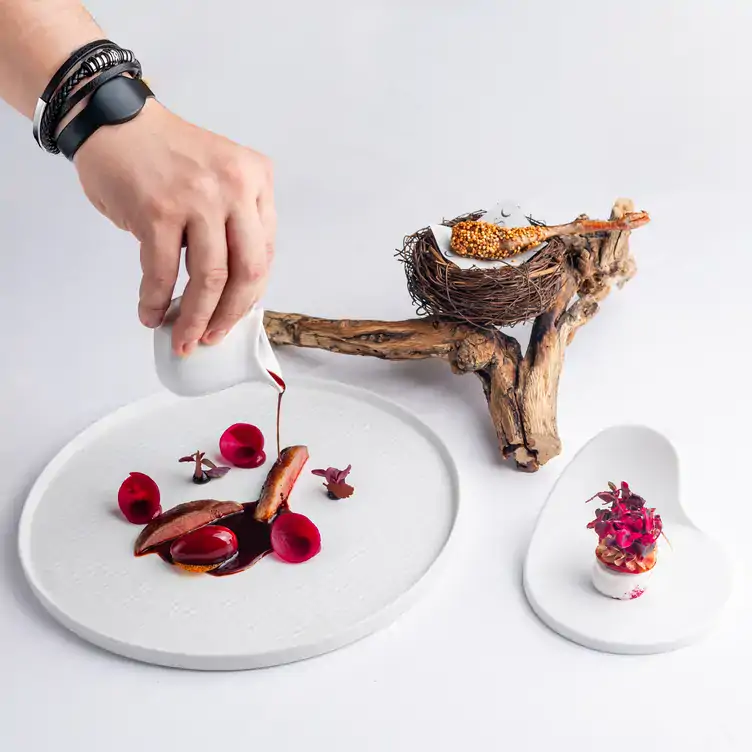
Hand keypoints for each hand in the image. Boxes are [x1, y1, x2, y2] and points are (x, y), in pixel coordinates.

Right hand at [73, 99, 275, 354]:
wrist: (112, 118)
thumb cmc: (166, 155)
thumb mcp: (221, 177)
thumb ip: (235, 222)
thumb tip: (231, 291)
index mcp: (257, 180)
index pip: (266, 253)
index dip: (250, 294)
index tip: (234, 316)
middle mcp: (235, 188)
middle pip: (247, 272)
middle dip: (229, 315)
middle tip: (212, 337)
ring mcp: (197, 199)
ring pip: (210, 279)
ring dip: (195, 318)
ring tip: (183, 338)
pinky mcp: (158, 211)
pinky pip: (163, 272)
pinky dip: (156, 300)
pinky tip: (151, 314)